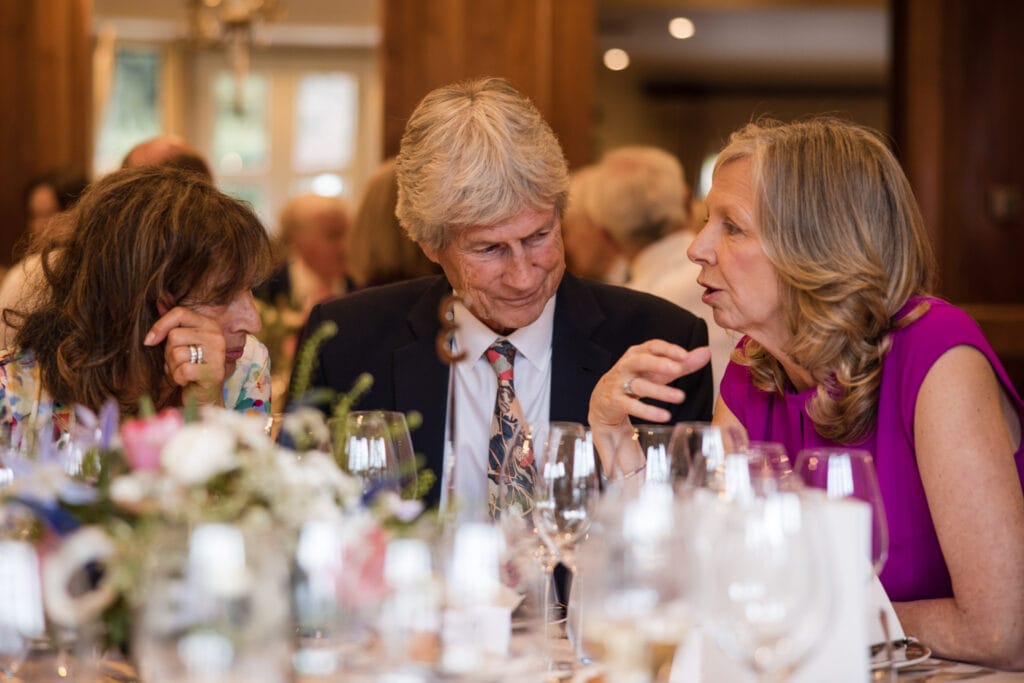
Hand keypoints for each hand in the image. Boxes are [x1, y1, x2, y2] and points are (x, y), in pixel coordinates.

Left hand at [144, 306, 226, 406]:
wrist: (205, 395)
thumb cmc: (190, 366)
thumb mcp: (181, 342)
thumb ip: (172, 323)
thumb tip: (158, 300)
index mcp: (210, 324)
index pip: (179, 313)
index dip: (160, 325)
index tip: (149, 341)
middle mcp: (216, 336)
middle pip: (175, 336)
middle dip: (168, 353)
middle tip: (176, 362)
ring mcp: (218, 354)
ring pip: (177, 353)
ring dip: (172, 367)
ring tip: (182, 371)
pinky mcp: (214, 372)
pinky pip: (183, 370)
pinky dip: (178, 378)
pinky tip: (186, 380)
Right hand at [588, 340, 710, 474]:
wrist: (605, 401)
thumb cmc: (636, 381)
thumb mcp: (660, 372)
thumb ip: (683, 363)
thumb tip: (706, 352)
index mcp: (638, 354)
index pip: (653, 346)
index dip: (668, 350)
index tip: (685, 355)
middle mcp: (627, 366)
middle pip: (641, 360)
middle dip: (659, 363)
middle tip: (678, 369)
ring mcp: (619, 384)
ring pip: (639, 385)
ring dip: (660, 392)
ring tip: (680, 397)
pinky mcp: (615, 402)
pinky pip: (632, 406)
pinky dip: (648, 411)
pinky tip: (665, 416)